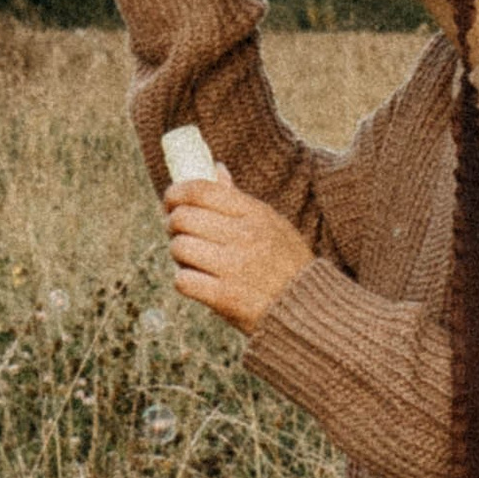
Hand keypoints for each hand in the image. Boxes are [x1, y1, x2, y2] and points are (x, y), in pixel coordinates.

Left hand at [163, 175, 315, 333]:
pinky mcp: (225, 297)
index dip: (176, 192)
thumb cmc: (286, 263)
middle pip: (182, 218)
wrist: (308, 309)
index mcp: (255, 213)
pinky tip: (199, 282)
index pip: (201, 190)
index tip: (170, 200)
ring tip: (193, 260)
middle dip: (173, 225)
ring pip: (179, 247)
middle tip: (181, 233)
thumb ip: (239, 199)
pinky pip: (183, 280)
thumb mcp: (272, 224)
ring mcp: (234, 267)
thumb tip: (215, 168)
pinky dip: (185, 281)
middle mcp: (244, 236)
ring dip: (179, 255)